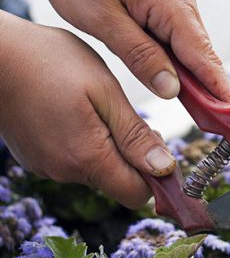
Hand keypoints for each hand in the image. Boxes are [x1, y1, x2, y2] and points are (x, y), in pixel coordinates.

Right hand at [0, 13, 175, 207]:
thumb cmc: (49, 63)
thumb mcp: (105, 92)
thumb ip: (136, 135)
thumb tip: (166, 168)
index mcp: (87, 159)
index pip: (137, 194)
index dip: (156, 175)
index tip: (159, 144)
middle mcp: (65, 172)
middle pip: (118, 182)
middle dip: (134, 156)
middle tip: (127, 117)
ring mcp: (47, 166)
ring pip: (97, 170)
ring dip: (109, 146)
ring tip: (97, 107)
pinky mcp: (36, 157)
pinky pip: (74, 159)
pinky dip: (85, 142)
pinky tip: (76, 111)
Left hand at [23, 0, 229, 101]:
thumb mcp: (102, 19)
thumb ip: (139, 55)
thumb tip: (172, 90)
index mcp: (170, 3)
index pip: (203, 57)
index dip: (219, 90)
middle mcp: (183, 2)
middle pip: (204, 56)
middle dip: (213, 92)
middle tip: (220, 127)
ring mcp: (178, 2)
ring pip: (194, 50)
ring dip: (197, 81)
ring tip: (204, 114)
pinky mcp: (168, 6)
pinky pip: (182, 41)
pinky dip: (184, 65)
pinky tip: (180, 85)